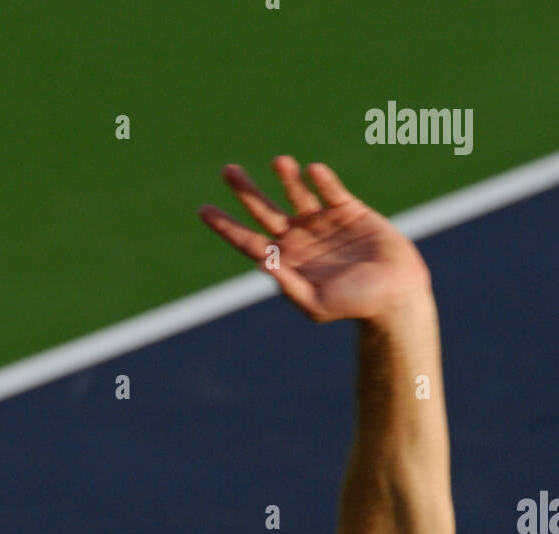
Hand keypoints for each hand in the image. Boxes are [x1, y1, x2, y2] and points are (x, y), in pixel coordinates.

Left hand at [199, 156, 431, 323]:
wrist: (396, 295)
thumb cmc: (355, 305)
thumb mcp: (317, 303)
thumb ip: (289, 284)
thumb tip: (260, 261)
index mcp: (286, 262)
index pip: (249, 241)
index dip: (225, 226)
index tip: (203, 210)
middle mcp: (299, 239)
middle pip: (264, 211)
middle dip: (245, 192)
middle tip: (227, 171)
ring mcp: (323, 222)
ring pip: (296, 193)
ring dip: (286, 177)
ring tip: (279, 162)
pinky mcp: (349, 210)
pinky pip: (330, 189)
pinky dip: (322, 180)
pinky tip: (312, 171)